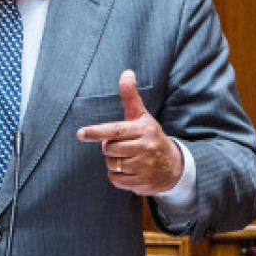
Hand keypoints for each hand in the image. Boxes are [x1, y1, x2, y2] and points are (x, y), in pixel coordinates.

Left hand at [76, 70, 182, 195]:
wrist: (174, 167)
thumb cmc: (151, 137)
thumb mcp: (142, 117)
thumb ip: (130, 97)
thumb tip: (126, 72)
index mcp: (143, 129)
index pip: (115, 130)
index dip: (97, 132)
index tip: (81, 134)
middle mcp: (145, 147)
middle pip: (108, 149)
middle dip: (109, 148)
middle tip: (121, 146)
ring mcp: (144, 167)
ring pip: (111, 165)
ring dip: (113, 163)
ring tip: (128, 159)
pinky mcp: (142, 183)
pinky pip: (115, 180)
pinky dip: (117, 176)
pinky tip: (129, 171)